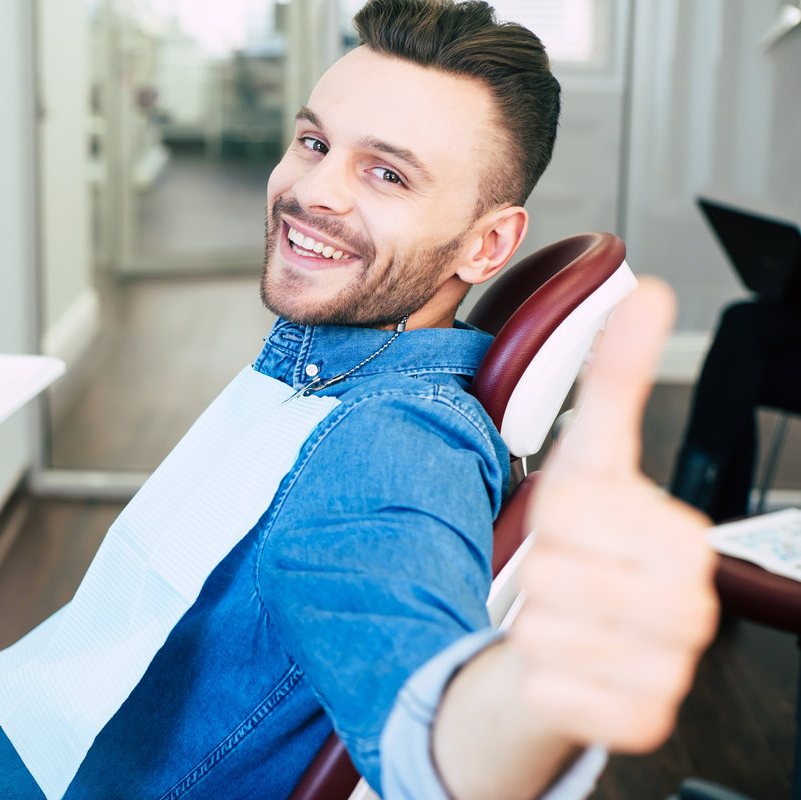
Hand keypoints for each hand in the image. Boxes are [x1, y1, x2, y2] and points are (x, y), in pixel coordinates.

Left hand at [513, 278, 718, 751]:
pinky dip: (539, 676)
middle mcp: (688, 606)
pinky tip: (567, 667)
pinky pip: (550, 687)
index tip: (570, 531)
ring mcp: (669, 668)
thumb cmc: (582, 547)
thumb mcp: (591, 457)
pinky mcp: (638, 721)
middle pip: (554, 573)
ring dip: (532, 624)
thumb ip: (617, 378)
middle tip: (563, 580)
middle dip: (536, 573)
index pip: (568, 511)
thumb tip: (649, 292)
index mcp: (680, 538)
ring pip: (545, 631)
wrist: (576, 637)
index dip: (547, 519)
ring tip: (565, 620)